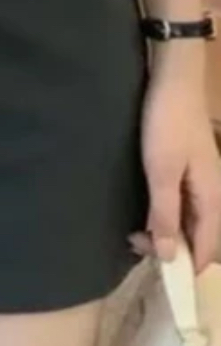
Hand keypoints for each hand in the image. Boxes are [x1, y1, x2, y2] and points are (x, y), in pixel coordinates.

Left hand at [130, 71, 220, 273]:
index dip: (181, 265)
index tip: (148, 266)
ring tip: (135, 231)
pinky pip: (184, 205)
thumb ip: (165, 213)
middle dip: (170, 249)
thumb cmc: (167, 124)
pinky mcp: (191, 171)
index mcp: (214, 200)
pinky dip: (166, 214)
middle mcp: (215, 196)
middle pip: (198, 238)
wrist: (173, 79)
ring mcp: (204, 183)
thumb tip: (168, 257)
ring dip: (166, 231)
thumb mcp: (161, 171)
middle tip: (133, 240)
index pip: (206, 251)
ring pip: (190, 222)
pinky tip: (147, 211)